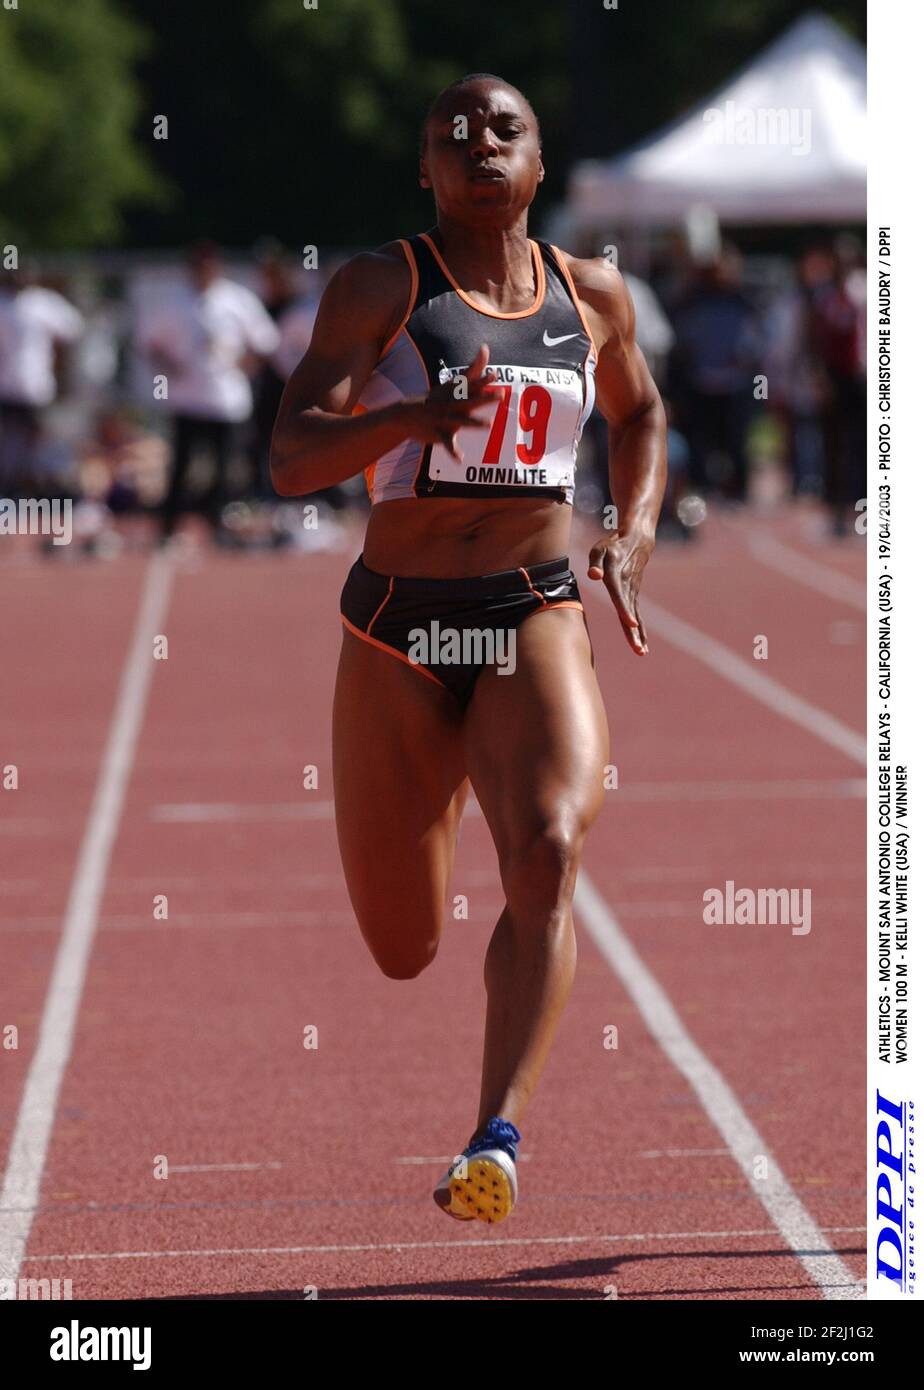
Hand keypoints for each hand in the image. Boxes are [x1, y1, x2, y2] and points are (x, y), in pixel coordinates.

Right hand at [403, 343, 495, 460]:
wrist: (407, 414)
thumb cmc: (437, 398)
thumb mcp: (454, 384)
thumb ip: (473, 368)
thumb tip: (485, 348)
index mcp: (456, 393)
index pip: (471, 384)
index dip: (483, 380)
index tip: (494, 375)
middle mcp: (451, 404)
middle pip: (471, 400)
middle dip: (485, 397)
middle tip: (501, 395)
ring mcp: (445, 418)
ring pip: (462, 421)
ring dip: (475, 423)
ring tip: (489, 425)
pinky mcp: (439, 433)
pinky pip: (448, 444)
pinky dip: (454, 452)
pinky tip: (460, 460)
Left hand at [587, 529, 654, 655]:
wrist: (636, 540)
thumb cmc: (612, 545)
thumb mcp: (599, 549)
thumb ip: (595, 562)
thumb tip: (594, 575)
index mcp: (616, 575)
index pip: (619, 595)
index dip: (624, 609)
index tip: (630, 623)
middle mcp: (626, 585)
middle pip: (629, 611)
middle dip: (633, 631)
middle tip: (637, 648)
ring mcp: (632, 591)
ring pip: (635, 616)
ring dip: (638, 635)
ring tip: (641, 652)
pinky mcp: (634, 594)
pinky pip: (637, 614)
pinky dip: (641, 630)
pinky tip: (642, 645)